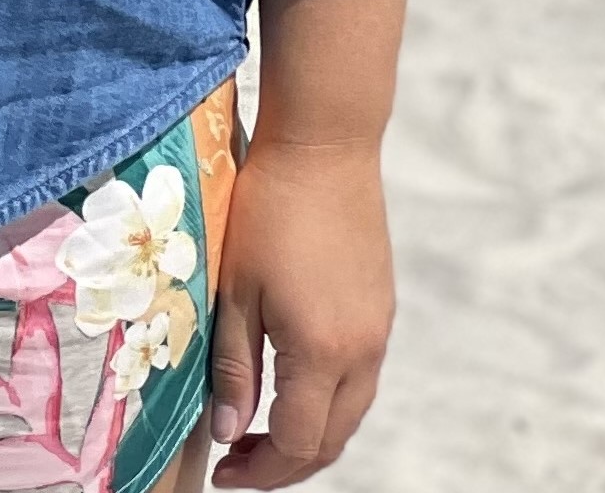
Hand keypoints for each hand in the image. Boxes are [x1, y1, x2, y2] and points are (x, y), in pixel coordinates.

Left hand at [204, 135, 393, 484]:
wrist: (325, 144)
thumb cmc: (268, 208)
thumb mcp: (236, 288)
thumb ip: (233, 364)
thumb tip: (227, 431)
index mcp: (323, 353)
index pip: (299, 443)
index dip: (261, 470)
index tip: (224, 472)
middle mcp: (363, 352)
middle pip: (332, 439)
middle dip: (287, 462)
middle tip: (238, 460)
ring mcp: (379, 330)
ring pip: (350, 410)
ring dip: (310, 432)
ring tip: (259, 427)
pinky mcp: (381, 306)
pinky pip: (359, 376)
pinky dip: (327, 397)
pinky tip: (291, 379)